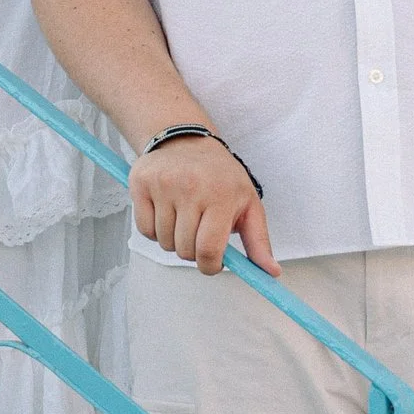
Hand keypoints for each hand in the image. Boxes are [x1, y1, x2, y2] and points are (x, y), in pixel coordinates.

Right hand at [129, 133, 276, 275]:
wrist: (187, 140)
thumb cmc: (221, 177)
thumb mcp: (248, 204)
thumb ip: (259, 242)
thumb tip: (271, 273)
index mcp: (221, 195)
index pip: (209, 250)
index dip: (210, 266)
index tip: (213, 262)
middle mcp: (191, 188)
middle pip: (185, 250)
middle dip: (193, 251)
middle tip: (200, 231)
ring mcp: (164, 185)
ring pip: (164, 242)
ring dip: (174, 240)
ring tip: (184, 218)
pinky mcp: (142, 184)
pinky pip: (145, 230)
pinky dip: (155, 230)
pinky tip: (167, 212)